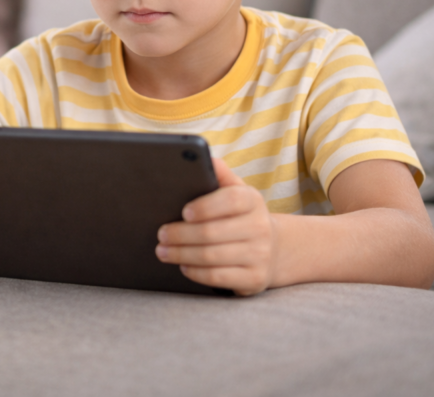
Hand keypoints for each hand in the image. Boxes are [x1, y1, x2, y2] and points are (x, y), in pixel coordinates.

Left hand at [155, 158, 277, 295]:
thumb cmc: (240, 214)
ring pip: (211, 256)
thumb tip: (202, 155)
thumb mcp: (235, 190)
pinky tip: (183, 265)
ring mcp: (260, 255)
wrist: (273, 248)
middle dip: (180, 234)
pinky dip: (195, 271)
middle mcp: (260, 227)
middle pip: (211, 232)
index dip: (205, 207)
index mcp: (252, 200)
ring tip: (162, 251)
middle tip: (160, 234)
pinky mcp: (255, 279)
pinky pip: (218, 277)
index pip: (230, 200)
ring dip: (181, 254)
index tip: (183, 212)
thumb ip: (219, 174)